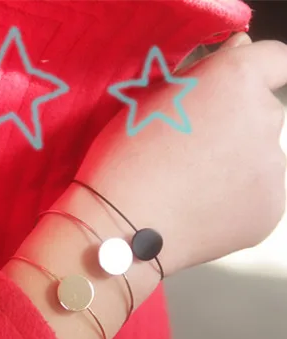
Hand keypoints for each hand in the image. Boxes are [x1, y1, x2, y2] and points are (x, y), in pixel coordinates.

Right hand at [75, 36, 286, 275]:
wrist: (122, 230)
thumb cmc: (123, 161)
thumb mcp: (147, 102)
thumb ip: (199, 75)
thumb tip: (239, 51)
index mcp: (235, 81)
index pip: (274, 60)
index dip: (253, 76)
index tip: (232, 95)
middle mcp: (266, 118)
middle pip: (262, 114)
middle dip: (234, 127)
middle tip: (190, 155)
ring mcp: (274, 168)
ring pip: (261, 159)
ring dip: (236, 167)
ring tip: (191, 191)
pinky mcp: (271, 210)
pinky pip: (259, 197)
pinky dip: (235, 203)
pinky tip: (200, 213)